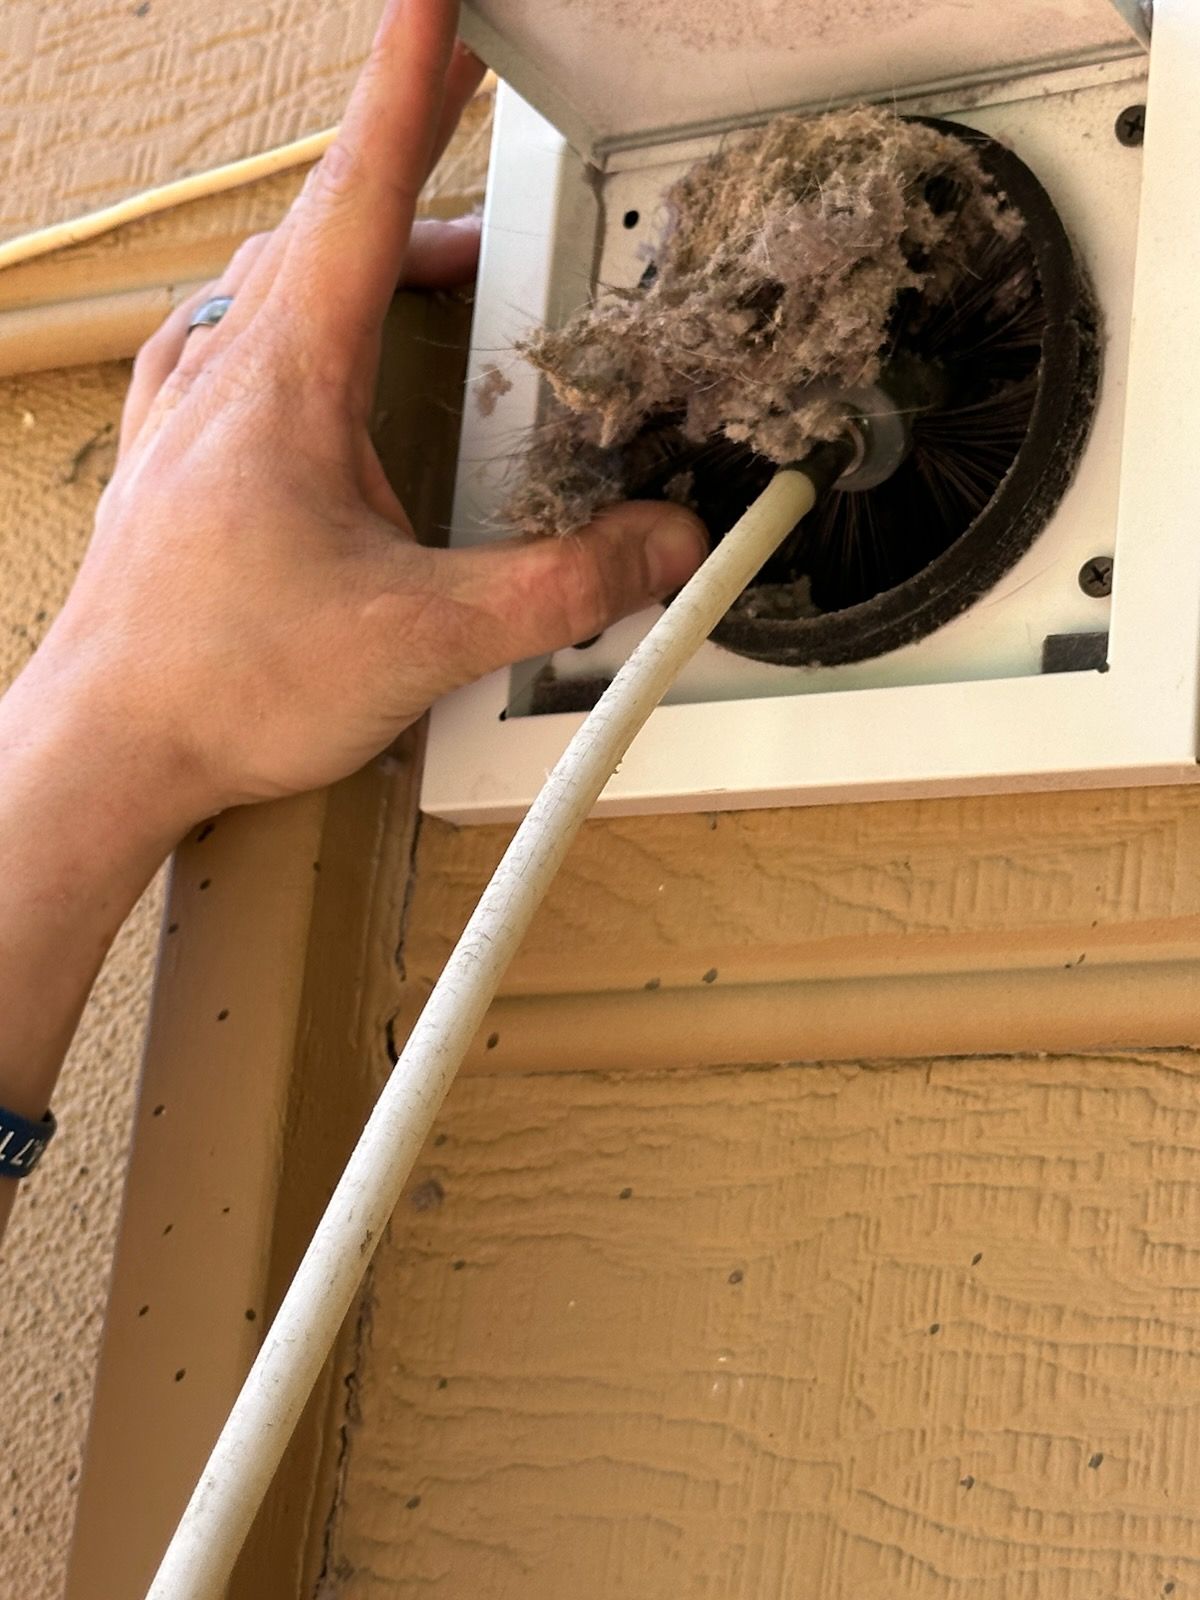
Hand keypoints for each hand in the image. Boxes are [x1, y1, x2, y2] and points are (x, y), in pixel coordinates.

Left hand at [30, 0, 705, 835]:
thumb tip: (661, 544)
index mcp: (287, 379)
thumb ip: (562, 587)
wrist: (105, 748)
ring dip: (346, 247)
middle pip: (323, 226)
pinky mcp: (169, 466)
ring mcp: (184, 416)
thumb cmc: (223, 683)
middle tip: (462, 129)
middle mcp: (225, 376)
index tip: (439, 6)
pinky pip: (218, 344)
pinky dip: (275, 315)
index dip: (409, 86)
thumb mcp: (426, 637)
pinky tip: (282, 346)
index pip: (360, 193)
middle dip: (403, 168)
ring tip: (416, 255)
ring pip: (267, 282)